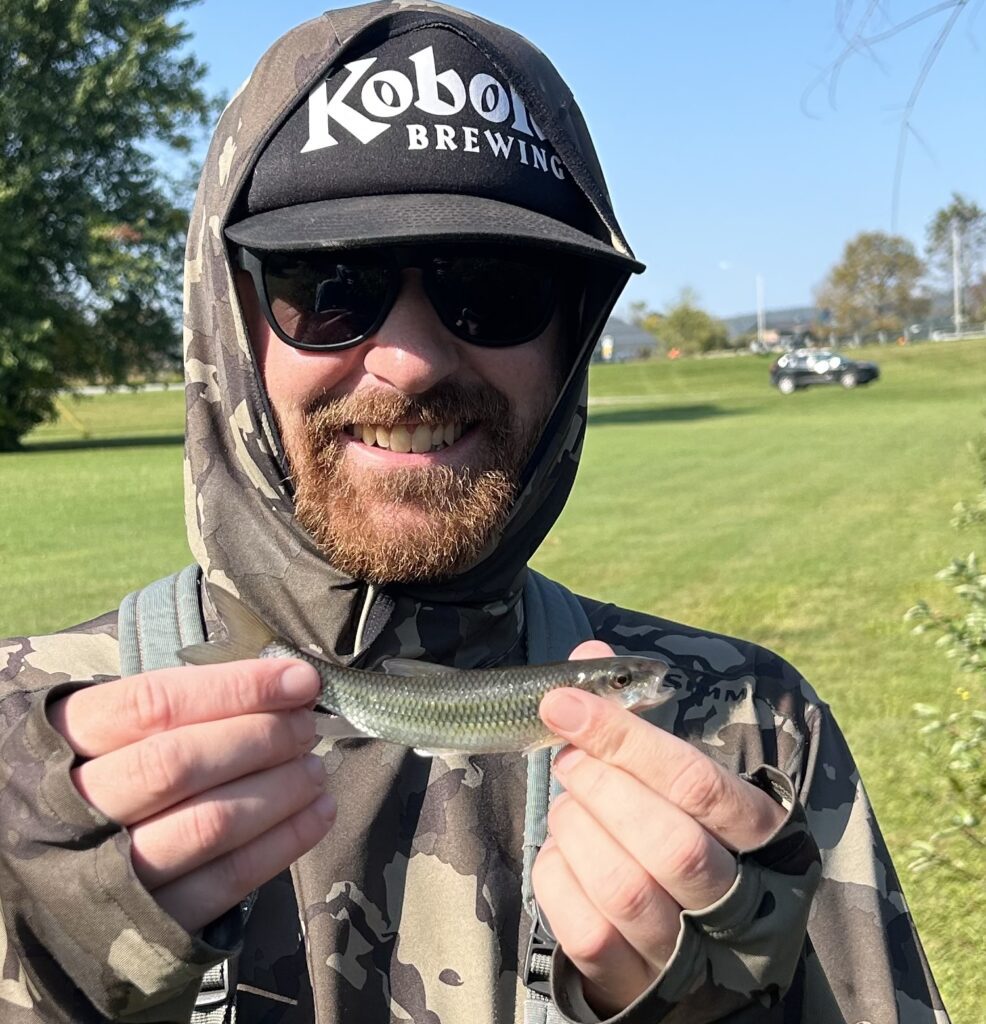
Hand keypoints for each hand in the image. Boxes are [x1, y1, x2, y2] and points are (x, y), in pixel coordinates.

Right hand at [48, 659, 334, 932]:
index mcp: (58, 746)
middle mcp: (75, 812)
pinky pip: (226, 883)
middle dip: (261, 737)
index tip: (299, 680)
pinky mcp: (149, 928)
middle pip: (181, 763)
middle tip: (307, 725)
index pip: (154, 704)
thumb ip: (171, 709)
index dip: (236, 688)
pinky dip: (283, 843)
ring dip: (280, 789)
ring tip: (315, 767)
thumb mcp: (97, 736)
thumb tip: (276, 685)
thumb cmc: (88, 784)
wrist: (31, 894)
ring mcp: (108, 876)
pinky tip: (318, 813)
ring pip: (209, 824)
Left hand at [533, 641, 786, 1016]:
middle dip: (600, 786)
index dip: (625, 736)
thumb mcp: (670, 774)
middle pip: (670, 843)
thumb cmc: (671, 824)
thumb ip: (634, 716)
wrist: (679, 936)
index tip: (563, 704)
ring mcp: (685, 951)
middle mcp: (734, 900)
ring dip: (576, 828)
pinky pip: (586, 932)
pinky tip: (560, 849)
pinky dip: (556, 877)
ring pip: (627, 889)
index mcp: (757, 834)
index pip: (699, 782)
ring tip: (566, 800)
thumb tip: (591, 654)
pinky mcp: (633, 982)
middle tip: (566, 755)